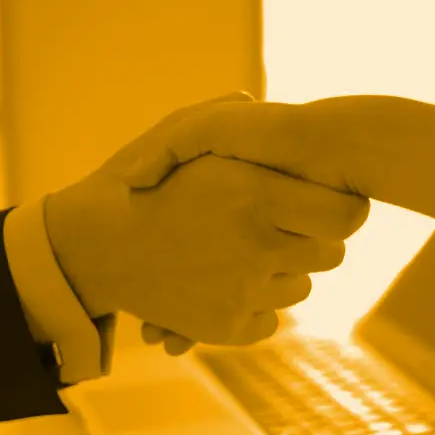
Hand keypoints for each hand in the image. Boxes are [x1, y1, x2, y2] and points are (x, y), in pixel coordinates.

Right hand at [44, 96, 369, 345]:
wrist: (88, 247)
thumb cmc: (132, 182)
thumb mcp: (178, 134)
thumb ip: (225, 118)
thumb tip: (255, 105)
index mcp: (256, 196)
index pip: (347, 215)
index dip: (342, 209)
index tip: (325, 204)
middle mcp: (257, 248)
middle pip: (330, 255)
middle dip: (311, 241)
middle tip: (283, 227)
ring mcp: (243, 292)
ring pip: (299, 289)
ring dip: (281, 274)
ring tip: (243, 253)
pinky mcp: (227, 329)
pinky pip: (268, 320)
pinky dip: (254, 307)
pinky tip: (226, 285)